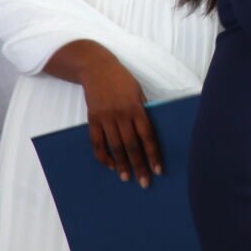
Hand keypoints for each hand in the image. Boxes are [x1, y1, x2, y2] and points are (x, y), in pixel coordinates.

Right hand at [78, 47, 162, 186]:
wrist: (96, 68)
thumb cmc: (122, 80)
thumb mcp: (138, 92)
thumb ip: (143, 111)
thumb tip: (148, 134)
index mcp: (136, 108)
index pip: (147, 136)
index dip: (153, 155)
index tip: (158, 170)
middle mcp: (121, 114)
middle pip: (131, 146)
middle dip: (139, 166)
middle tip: (144, 182)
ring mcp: (105, 118)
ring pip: (114, 147)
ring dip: (121, 164)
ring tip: (126, 178)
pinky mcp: (92, 119)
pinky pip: (97, 142)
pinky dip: (103, 156)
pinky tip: (109, 165)